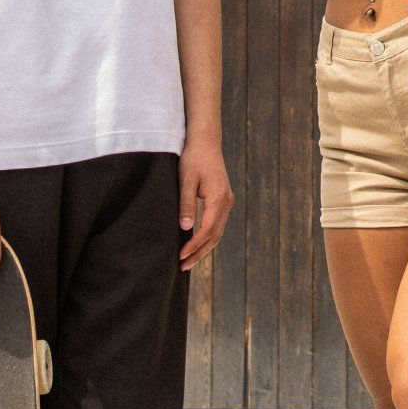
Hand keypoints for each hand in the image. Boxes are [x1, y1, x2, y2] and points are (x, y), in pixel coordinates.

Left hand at [177, 135, 232, 268]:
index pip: (207, 229)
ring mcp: (227, 201)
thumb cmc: (194, 158)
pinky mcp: (223, 200)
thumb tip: (185, 228)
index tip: (180, 256)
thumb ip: (186, 204)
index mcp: (219, 198)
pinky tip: (196, 244)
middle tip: (182, 267)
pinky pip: (217, 225)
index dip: (194, 245)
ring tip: (188, 261)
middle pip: (215, 236)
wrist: (206, 142)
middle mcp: (226, 202)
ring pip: (217, 232)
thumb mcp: (186, 180)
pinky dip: (207, 237)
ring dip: (204, 248)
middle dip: (199, 253)